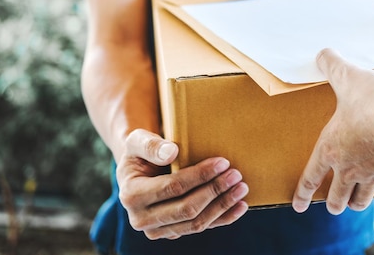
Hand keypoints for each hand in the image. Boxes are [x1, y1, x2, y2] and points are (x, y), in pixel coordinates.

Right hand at [116, 129, 248, 239]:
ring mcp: (158, 230)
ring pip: (196, 223)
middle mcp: (141, 219)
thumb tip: (172, 153)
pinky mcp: (172, 233)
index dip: (200, 176)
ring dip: (222, 206)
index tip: (223, 162)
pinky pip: (201, 228)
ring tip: (241, 188)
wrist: (139, 170)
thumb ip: (151, 145)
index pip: (173, 187)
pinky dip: (223, 218)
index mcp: (131, 195)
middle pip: (186, 209)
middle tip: (236, 175)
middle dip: (214, 191)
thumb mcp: (137, 140)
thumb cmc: (141, 151)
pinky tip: (240, 206)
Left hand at [292, 49, 373, 214]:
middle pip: (337, 197)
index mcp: (331, 148)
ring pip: (361, 199)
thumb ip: (332, 64)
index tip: (300, 206)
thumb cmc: (372, 102)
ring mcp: (372, 173)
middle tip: (333, 207)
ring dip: (357, 203)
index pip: (311, 177)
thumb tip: (322, 53)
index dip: (303, 193)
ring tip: (356, 204)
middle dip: (334, 204)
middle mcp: (349, 167)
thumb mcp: (347, 76)